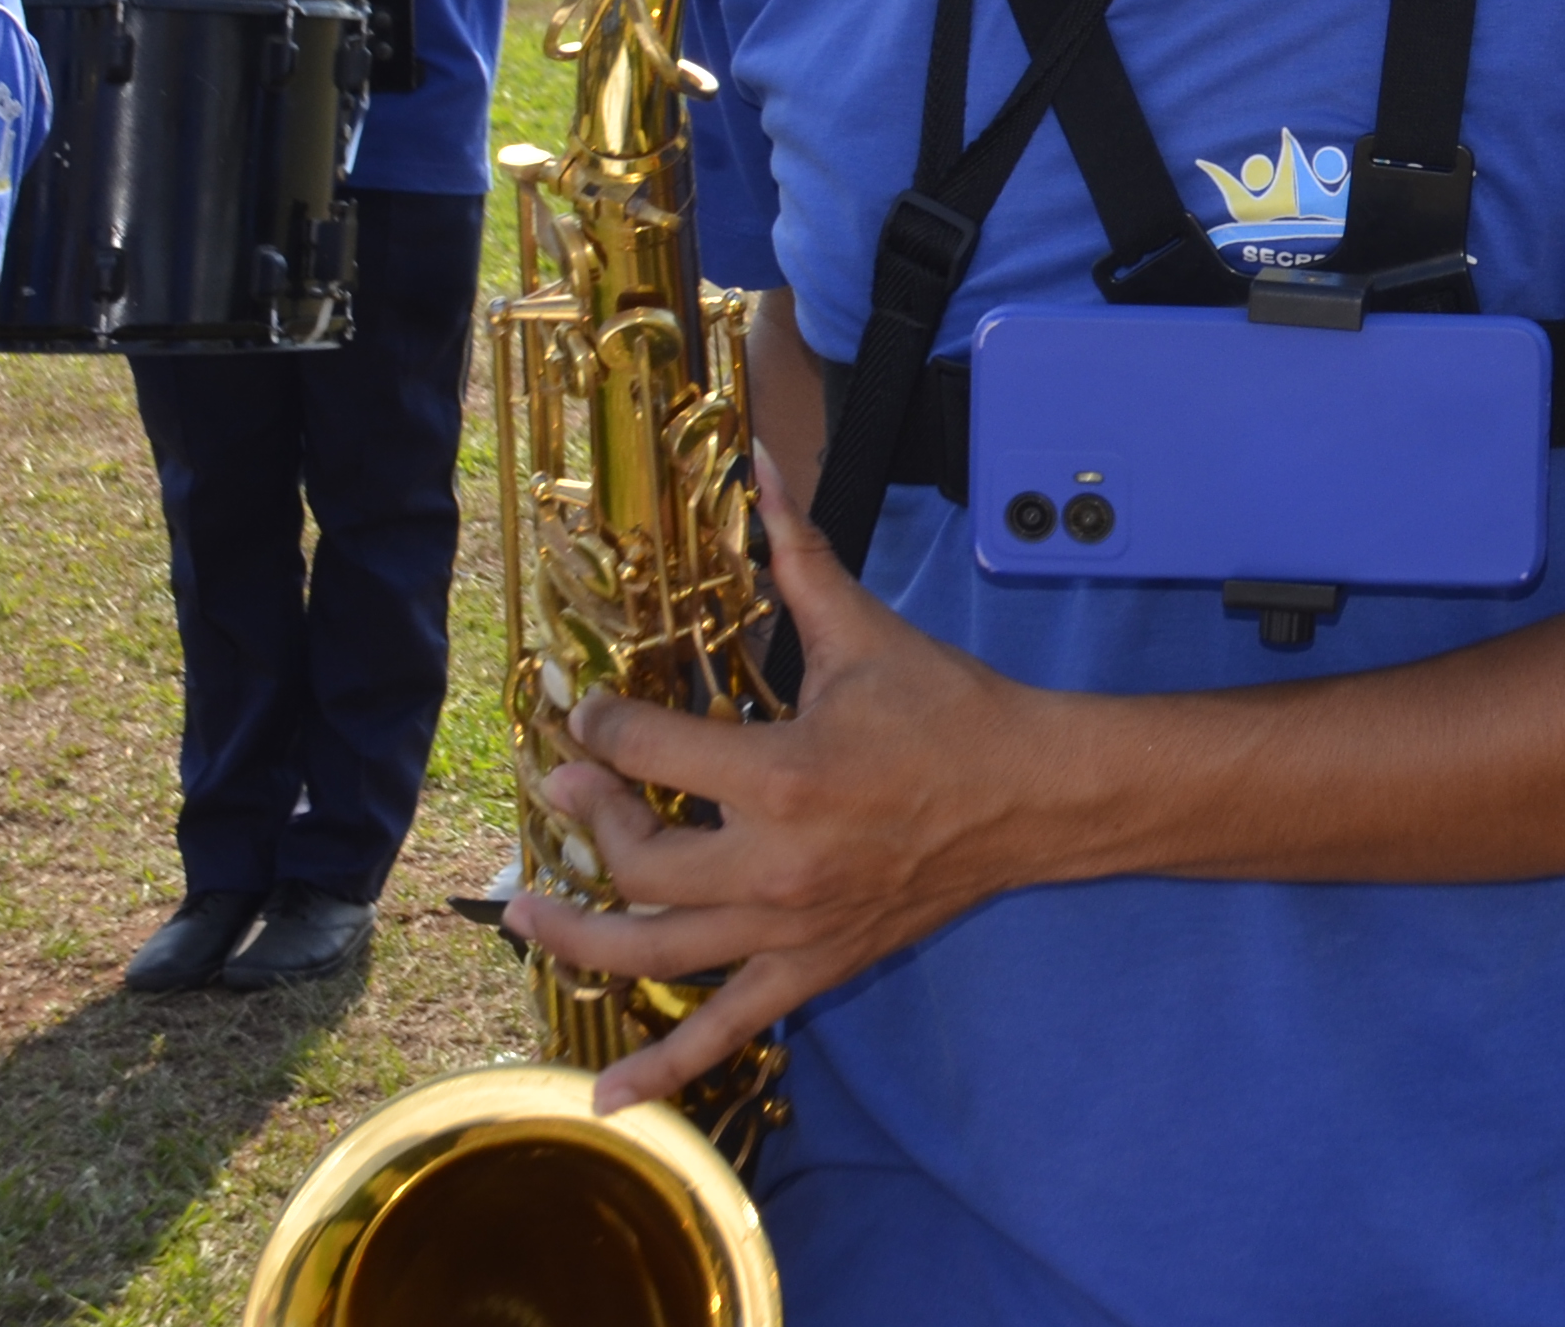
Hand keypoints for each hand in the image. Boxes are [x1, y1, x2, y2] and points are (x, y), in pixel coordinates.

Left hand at [506, 453, 1060, 1112]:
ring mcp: (789, 927)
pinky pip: (726, 1029)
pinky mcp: (811, 967)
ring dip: (577, 939)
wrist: (1035, 795)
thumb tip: (760, 467)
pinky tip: (608, 1098)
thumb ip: (798, 557)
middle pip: (633, 865)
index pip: (648, 755)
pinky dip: (664, 1070)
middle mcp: (776, 864)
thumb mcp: (865, 631)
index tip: (587, 714)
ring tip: (529, 916)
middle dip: (585, 826)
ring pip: (654, 952)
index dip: (600, 729)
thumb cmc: (951, 710)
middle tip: (568, 795)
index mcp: (784, 774)